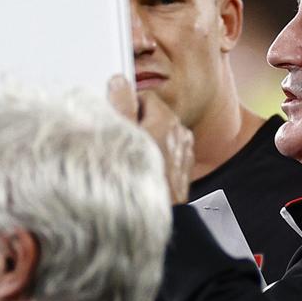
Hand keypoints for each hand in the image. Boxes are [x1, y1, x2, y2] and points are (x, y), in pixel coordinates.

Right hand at [107, 75, 194, 204]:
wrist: (157, 218)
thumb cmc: (134, 179)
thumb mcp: (119, 135)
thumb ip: (120, 104)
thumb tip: (120, 82)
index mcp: (165, 118)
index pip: (143, 96)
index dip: (126, 107)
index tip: (117, 122)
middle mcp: (180, 132)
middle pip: (153, 115)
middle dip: (138, 124)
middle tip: (121, 143)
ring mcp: (184, 152)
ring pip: (161, 135)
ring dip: (148, 141)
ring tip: (132, 160)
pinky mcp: (184, 170)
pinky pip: (168, 154)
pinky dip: (158, 157)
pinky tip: (145, 170)